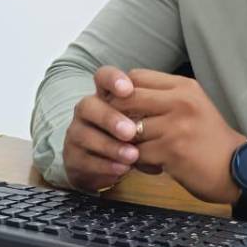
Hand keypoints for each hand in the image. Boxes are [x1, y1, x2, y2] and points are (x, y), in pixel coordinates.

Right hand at [61, 66, 140, 192]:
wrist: (108, 165)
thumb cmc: (131, 136)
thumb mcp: (142, 120)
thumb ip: (150, 110)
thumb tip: (173, 108)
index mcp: (105, 95)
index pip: (103, 77)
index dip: (113, 80)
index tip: (128, 89)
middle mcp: (87, 111)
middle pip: (89, 105)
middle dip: (110, 118)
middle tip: (131, 131)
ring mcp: (76, 134)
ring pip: (85, 135)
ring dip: (110, 146)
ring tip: (133, 156)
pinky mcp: (73, 158)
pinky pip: (84, 160)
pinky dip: (105, 165)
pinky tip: (122, 168)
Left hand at [112, 69, 246, 204]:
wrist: (236, 167)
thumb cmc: (210, 138)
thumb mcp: (192, 106)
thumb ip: (163, 98)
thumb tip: (123, 96)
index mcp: (184, 86)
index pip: (136, 76)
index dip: (121, 92)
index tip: (121, 108)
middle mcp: (180, 101)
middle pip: (126, 99)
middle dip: (115, 117)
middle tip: (118, 131)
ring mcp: (175, 125)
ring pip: (127, 130)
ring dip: (126, 144)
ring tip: (138, 152)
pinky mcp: (171, 150)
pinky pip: (137, 154)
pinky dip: (138, 163)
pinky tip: (151, 166)